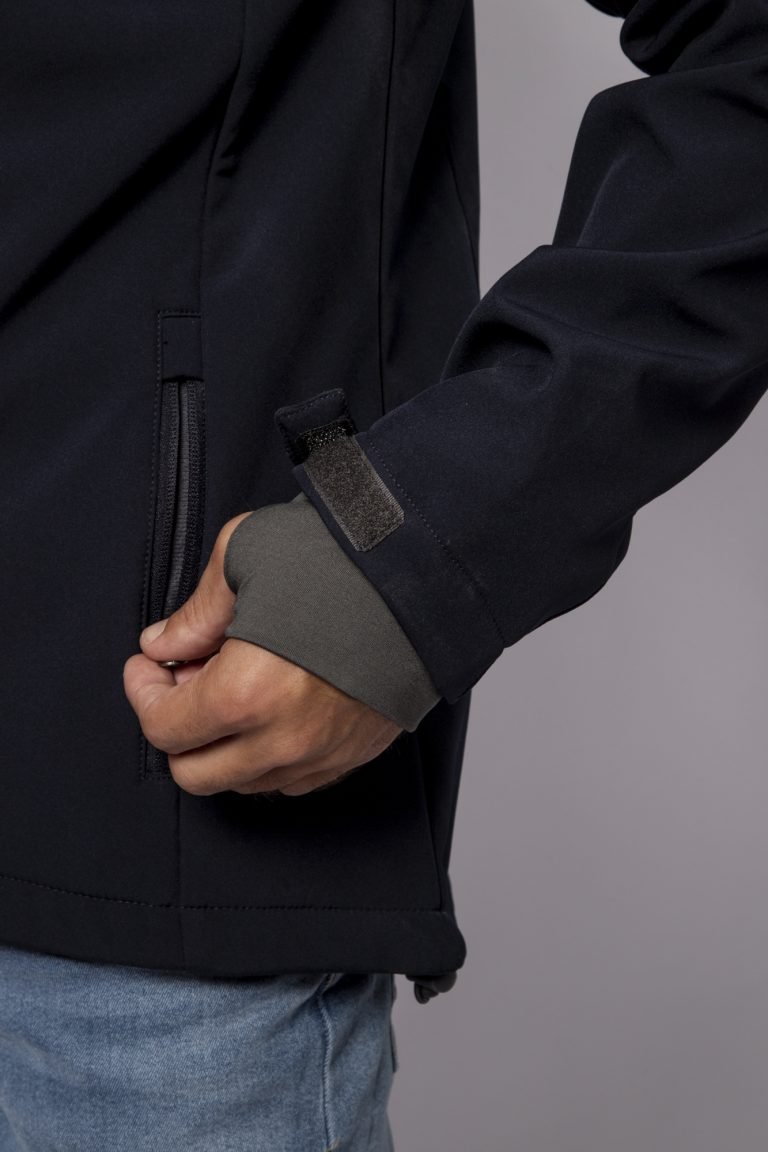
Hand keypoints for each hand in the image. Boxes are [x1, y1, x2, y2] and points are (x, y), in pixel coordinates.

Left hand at [123, 513, 402, 796]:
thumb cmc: (343, 558)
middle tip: (186, 679)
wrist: (428, 573)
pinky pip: (291, 778)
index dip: (144, 694)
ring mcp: (323, 753)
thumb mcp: (247, 554)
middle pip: (196, 772)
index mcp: (247, 693)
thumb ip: (196, 611)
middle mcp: (284, 739)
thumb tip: (166, 644)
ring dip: (222, 743)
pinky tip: (273, 704)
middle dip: (177, 728)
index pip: (165, 729)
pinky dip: (267, 752)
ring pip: (243, 780)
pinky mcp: (354, 754)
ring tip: (234, 686)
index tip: (147, 665)